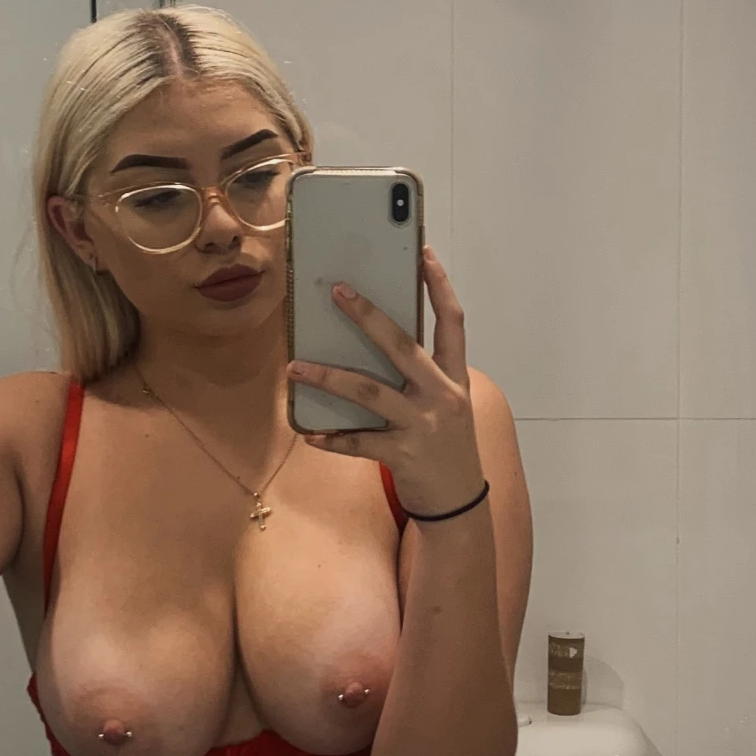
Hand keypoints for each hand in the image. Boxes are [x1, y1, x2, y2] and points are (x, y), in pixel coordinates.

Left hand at [289, 247, 486, 513]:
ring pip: (369, 392)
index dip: (440, 285)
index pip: (452, 321)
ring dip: (328, 377)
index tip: (424, 252)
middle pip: (402, 346)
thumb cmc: (446, 445)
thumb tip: (372, 342)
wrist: (460, 503)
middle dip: (368, 316)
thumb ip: (421, 376)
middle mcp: (442, 395)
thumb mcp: (446, 404)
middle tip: (338, 292)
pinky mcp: (403, 455)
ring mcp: (422, 425)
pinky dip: (331, 438)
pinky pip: (359, 442)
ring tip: (295, 366)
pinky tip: (308, 433)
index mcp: (455, 377)